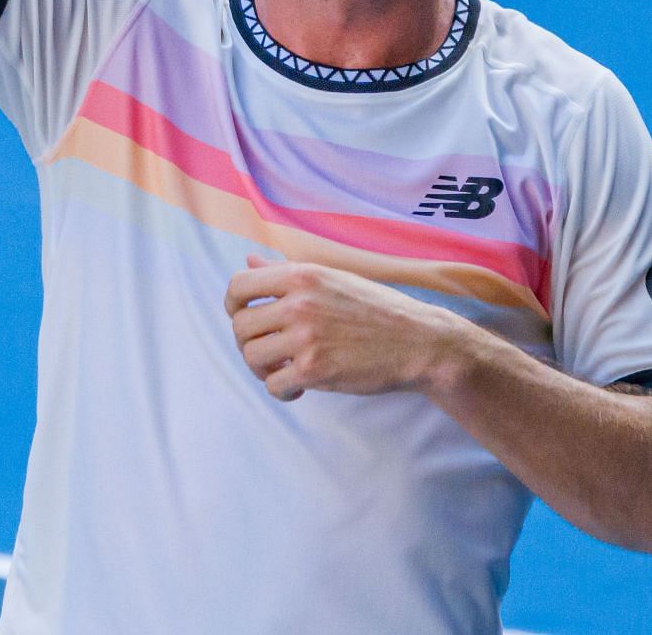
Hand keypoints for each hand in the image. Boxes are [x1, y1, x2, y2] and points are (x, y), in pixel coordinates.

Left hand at [224, 254, 467, 402]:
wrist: (418, 341)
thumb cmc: (375, 309)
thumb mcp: (332, 278)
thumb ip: (285, 271)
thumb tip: (248, 260)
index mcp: (302, 274)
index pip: (239, 285)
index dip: (233, 305)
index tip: (244, 317)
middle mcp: (300, 302)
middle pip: (240, 326)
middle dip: (249, 342)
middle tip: (270, 351)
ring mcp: (306, 337)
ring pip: (252, 357)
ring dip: (263, 369)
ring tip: (284, 370)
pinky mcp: (314, 369)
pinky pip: (273, 385)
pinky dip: (282, 391)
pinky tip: (298, 388)